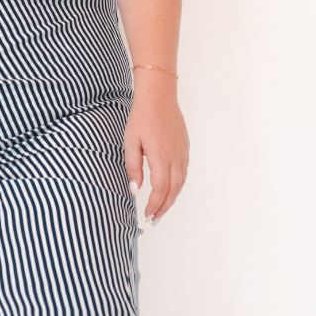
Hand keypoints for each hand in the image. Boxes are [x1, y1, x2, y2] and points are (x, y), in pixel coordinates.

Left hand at [123, 84, 188, 224]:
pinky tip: (169, 190)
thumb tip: (134, 190)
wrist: (159, 96)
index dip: (155, 205)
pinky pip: (183, 173)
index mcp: (161, 156)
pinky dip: (177, 186)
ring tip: (161, 210)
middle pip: (173, 190)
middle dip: (164, 207)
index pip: (160, 189)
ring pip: (180, 183)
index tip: (147, 215)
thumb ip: (133, 167)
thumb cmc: (141, 117)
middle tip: (154, 220)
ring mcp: (183, 152)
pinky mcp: (185, 148)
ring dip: (172, 199)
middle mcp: (175, 157)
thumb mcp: (130, 141)